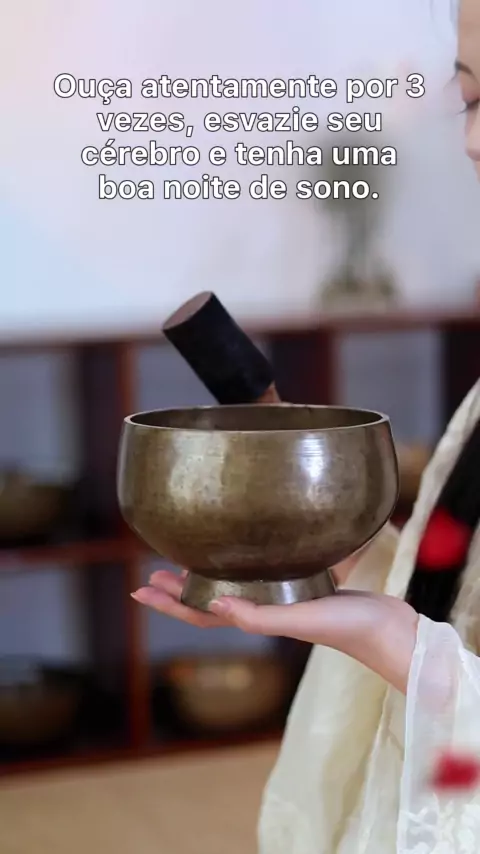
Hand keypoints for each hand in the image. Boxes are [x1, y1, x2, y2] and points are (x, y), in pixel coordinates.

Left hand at [131, 569, 418, 693]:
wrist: (393, 631)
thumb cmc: (350, 628)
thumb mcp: (301, 618)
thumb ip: (260, 616)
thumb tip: (214, 605)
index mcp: (258, 620)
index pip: (202, 614)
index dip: (169, 603)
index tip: (140, 590)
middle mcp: (265, 610)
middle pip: (211, 600)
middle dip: (181, 589)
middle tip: (153, 572)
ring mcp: (284, 599)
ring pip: (236, 587)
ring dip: (209, 576)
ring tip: (190, 559)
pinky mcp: (306, 586)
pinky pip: (266, 575)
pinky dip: (248, 565)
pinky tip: (251, 550)